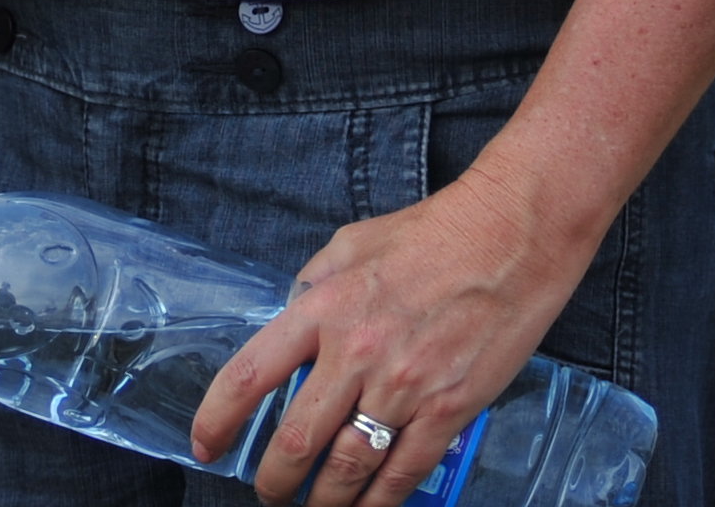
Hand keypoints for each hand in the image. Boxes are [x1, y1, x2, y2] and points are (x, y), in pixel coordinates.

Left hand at [187, 171, 581, 506]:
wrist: (509, 237)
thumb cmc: (430, 234)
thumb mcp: (349, 245)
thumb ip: (314, 287)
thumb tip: (290, 318)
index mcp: (323, 310)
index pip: (250, 375)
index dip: (218, 419)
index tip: (205, 444)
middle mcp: (356, 354)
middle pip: (296, 439)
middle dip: (273, 479)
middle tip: (267, 493)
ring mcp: (404, 388)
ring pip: (348, 467)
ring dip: (324, 501)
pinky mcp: (449, 410)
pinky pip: (405, 472)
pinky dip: (381, 502)